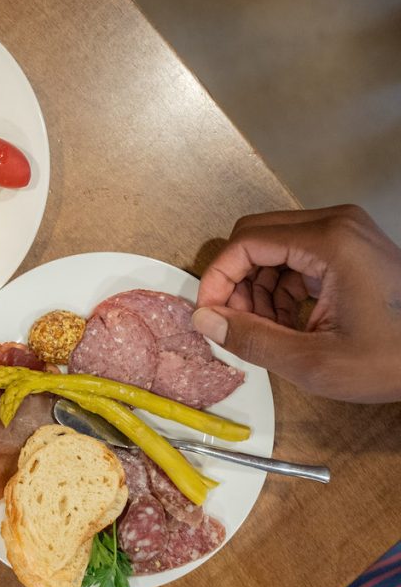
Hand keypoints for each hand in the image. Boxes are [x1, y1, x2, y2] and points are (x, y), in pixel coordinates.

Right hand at [193, 205, 400, 402]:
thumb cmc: (394, 359)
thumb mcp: (314, 361)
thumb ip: (252, 340)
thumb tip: (204, 321)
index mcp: (329, 242)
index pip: (245, 243)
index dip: (218, 279)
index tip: (210, 314)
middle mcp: (336, 225)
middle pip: (255, 238)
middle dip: (236, 283)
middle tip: (236, 324)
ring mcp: (345, 234)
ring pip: (271, 248)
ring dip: (257, 289)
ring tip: (266, 330)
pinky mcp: (348, 248)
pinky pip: (294, 257)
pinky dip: (280, 289)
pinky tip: (288, 323)